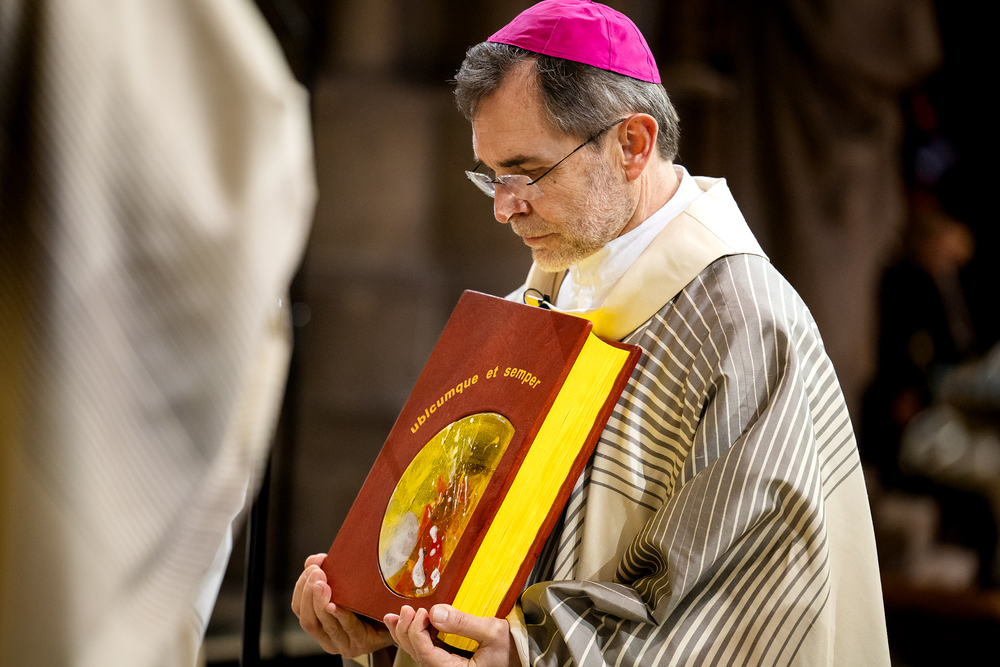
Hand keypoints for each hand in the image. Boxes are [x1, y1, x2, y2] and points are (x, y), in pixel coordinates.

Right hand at [291, 553, 393, 657]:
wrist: (399, 619)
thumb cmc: (369, 602)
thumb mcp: (346, 586)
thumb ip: (329, 574)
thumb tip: (312, 561)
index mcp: (319, 624)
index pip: (299, 609)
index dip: (301, 589)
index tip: (310, 569)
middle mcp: (328, 639)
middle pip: (309, 620)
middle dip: (310, 595)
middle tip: (317, 574)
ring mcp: (344, 644)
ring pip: (325, 625)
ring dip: (321, 603)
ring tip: (322, 584)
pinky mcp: (363, 644)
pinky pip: (349, 629)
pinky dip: (341, 616)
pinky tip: (336, 605)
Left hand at [384, 604, 517, 666]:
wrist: (523, 654)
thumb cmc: (513, 648)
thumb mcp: (493, 633)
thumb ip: (463, 623)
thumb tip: (435, 612)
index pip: (425, 654)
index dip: (417, 632)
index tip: (421, 612)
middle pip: (416, 654)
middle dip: (406, 631)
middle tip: (406, 610)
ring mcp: (447, 665)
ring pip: (417, 652)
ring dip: (404, 633)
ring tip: (394, 617)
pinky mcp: (449, 659)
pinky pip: (425, 649)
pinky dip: (414, 635)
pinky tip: (408, 623)